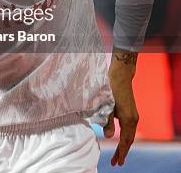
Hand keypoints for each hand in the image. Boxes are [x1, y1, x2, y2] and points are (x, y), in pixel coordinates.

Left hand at [104, 50, 138, 166]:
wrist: (120, 76)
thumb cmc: (110, 90)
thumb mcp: (106, 106)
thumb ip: (107, 122)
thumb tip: (107, 136)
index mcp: (128, 120)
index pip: (125, 141)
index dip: (121, 152)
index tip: (116, 162)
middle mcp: (133, 119)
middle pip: (129, 140)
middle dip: (122, 152)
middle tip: (115, 163)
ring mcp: (133, 116)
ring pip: (129, 135)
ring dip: (124, 146)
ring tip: (117, 155)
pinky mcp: (130, 112)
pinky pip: (128, 129)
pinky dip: (125, 137)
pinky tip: (120, 140)